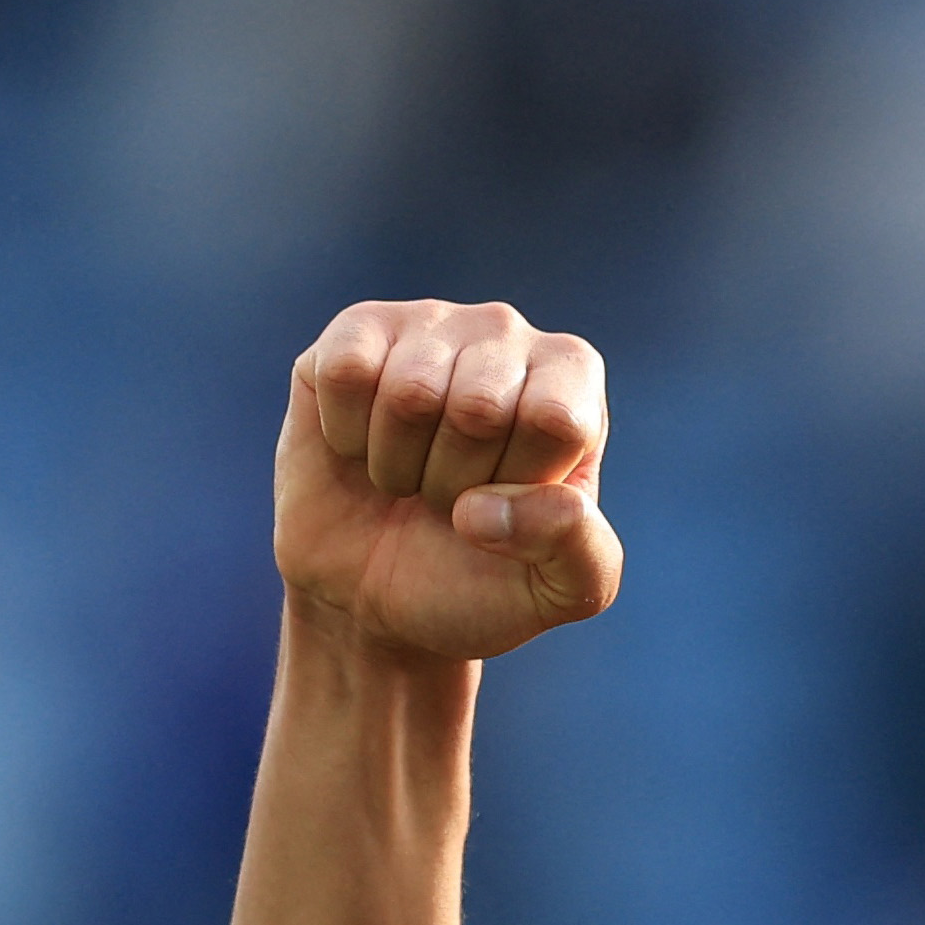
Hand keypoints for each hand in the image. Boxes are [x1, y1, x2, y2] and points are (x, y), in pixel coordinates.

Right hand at [274, 300, 622, 663]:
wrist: (382, 600)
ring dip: (399, 465)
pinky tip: (359, 445)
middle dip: (454, 481)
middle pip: (479, 405)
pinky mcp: (353, 334)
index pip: (555, 418)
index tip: (507, 501)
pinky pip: (345, 372)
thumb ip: (578, 548)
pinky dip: (347, 434)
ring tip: (409, 475)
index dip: (519, 483)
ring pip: (409, 392)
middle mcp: (505, 335)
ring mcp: (427, 324)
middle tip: (449, 496)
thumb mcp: (562, 588)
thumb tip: (512, 504)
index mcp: (572, 379)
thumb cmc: (482, 579)